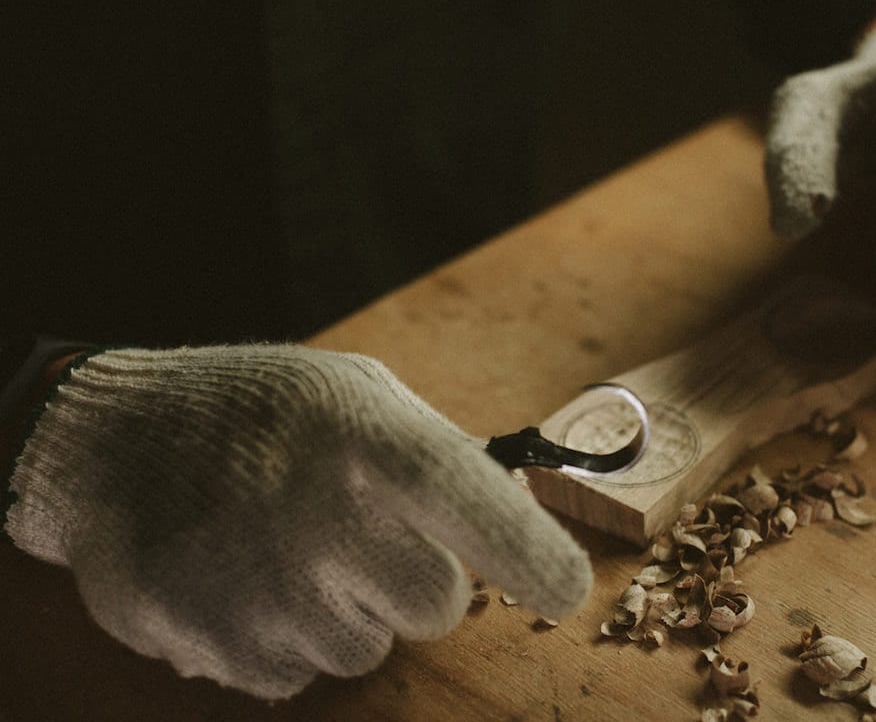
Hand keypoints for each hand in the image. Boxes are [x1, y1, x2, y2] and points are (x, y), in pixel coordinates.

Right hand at [6, 345, 590, 697]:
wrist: (113, 439)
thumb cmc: (256, 411)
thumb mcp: (354, 392)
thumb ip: (435, 449)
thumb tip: (518, 508)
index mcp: (369, 439)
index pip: (477, 505)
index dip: (534, 555)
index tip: (567, 590)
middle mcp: (322, 517)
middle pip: (436, 606)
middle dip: (416, 582)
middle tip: (358, 535)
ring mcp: (264, 589)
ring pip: (366, 649)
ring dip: (342, 612)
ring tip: (284, 548)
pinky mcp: (215, 644)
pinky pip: (295, 677)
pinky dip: (281, 640)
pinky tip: (241, 579)